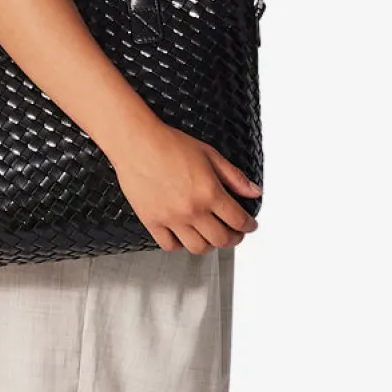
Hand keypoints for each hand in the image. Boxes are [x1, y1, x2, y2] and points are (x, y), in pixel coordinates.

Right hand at [108, 119, 260, 252]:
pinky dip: (180, 245)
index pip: (238, 220)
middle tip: (235, 234)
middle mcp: (192, 210)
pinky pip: (170, 246)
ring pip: (198, 248)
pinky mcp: (152, 222)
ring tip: (211, 236)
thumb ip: (234, 177)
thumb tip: (254, 191)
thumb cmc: (170, 145)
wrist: (137, 143)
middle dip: (234, 238)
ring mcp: (171, 219)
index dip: (249, 225)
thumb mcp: (210, 155)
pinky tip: (184, 236)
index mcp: (210, 192)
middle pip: (221, 239)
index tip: (250, 225)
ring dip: (209, 245)